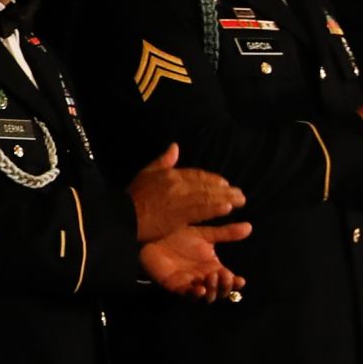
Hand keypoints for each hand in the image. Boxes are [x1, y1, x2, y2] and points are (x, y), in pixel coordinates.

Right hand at [126, 143, 244, 243]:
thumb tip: (175, 146)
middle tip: (240, 194)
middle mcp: (177, 185)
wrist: (122, 216)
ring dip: (226, 199)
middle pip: (206, 186)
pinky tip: (227, 209)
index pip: (197, 174)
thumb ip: (163, 160)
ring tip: (240, 201)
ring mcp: (178, 201)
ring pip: (207, 198)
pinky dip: (214, 209)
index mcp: (170, 174)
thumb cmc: (132, 196)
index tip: (225, 183)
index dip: (213, 179)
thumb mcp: (146, 173)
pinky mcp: (178, 217)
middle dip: (225, 190)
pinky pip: (200, 212)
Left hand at [137, 221, 251, 299]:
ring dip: (213, 290)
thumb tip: (249, 227)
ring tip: (211, 278)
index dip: (235, 283)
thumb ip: (225, 233)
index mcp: (213, 267)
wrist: (154, 238)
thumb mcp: (204, 234)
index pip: (229, 280)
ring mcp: (191, 284)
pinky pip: (189, 295)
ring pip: (207, 296)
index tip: (240, 280)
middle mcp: (204, 278)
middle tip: (223, 275)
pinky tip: (200, 288)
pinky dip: (196, 294)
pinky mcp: (177, 286)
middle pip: (221, 291)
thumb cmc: (179, 237)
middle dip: (225, 286)